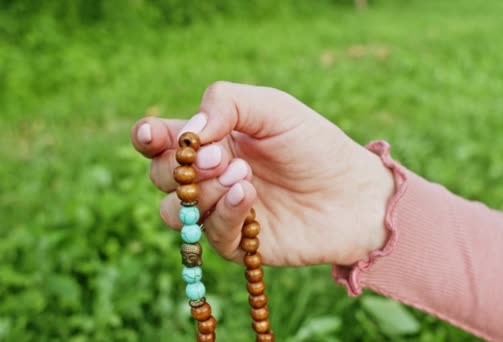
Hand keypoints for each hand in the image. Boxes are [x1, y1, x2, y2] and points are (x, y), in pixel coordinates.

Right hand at [131, 82, 393, 265]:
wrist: (353, 194)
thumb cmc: (316, 146)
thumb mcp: (274, 108)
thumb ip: (226, 103)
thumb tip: (188, 132)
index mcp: (214, 140)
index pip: (163, 140)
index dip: (149, 137)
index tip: (155, 135)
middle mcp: (210, 176)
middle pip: (161, 174)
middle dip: (181, 165)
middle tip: (220, 157)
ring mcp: (220, 211)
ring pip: (173, 210)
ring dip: (199, 191)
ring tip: (243, 176)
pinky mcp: (235, 243)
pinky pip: (207, 233)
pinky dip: (223, 211)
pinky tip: (249, 196)